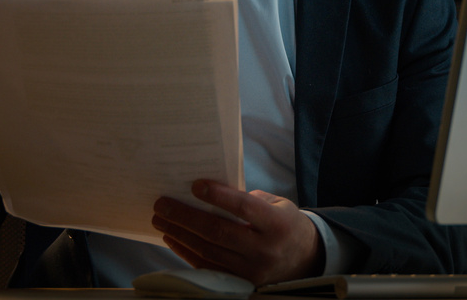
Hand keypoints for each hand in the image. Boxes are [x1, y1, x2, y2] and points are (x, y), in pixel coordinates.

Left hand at [152, 180, 323, 285]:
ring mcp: (251, 270)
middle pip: (218, 231)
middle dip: (185, 216)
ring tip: (161, 218)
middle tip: (162, 203)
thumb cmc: (285, 224)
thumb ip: (248, 199)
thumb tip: (209, 194)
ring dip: (180, 234)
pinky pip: (207, 266)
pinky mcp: (241, 282)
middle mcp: (264, 249)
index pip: (244, 208)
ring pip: (208, 250)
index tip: (195, 185)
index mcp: (277, 224)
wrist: (305, 260)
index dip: (218, 196)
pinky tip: (173, 237)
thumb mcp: (277, 204)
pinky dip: (186, 252)